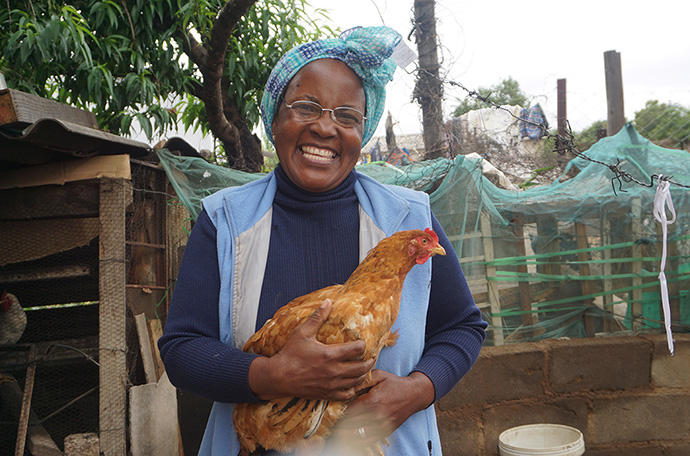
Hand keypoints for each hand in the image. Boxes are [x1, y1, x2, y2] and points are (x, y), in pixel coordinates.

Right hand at [248, 300, 374, 400]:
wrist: (279, 377)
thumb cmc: (290, 354)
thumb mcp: (303, 332)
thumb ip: (317, 317)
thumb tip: (328, 302)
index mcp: (330, 355)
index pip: (357, 349)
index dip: (362, 345)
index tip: (362, 343)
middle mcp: (334, 371)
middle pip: (362, 367)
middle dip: (369, 361)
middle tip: (370, 357)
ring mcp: (331, 385)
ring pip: (357, 381)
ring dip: (363, 374)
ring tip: (363, 368)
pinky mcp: (327, 394)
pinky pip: (347, 395)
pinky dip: (353, 389)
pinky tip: (352, 383)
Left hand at [332, 369, 434, 445]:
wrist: (414, 395)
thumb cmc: (394, 383)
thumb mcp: (378, 375)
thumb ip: (362, 381)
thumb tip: (346, 387)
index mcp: (373, 401)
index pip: (349, 410)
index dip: (339, 411)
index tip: (333, 410)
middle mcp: (377, 416)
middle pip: (351, 424)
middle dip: (340, 422)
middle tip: (332, 421)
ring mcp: (382, 426)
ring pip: (358, 434)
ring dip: (346, 433)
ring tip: (337, 430)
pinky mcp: (386, 432)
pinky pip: (368, 441)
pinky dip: (357, 440)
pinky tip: (350, 437)